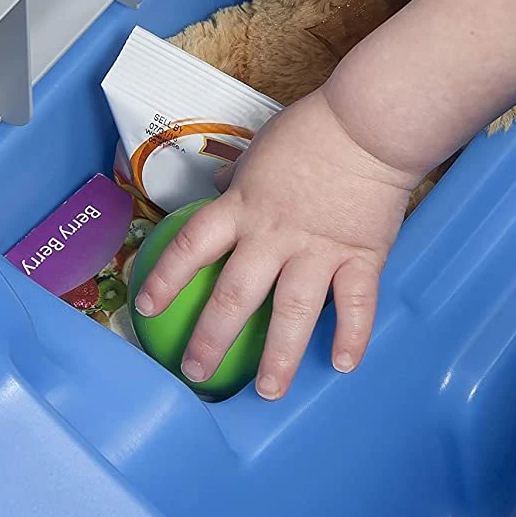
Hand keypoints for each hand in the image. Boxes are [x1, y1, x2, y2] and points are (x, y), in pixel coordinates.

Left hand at [133, 89, 415, 398]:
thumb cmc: (313, 130)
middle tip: (196, 371)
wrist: (369, 125)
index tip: (146, 307)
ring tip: (268, 392)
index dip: (166, 279)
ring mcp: (317, 250)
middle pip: (234, 295)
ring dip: (278, 357)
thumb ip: (241, 180)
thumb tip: (222, 187)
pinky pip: (355, 304)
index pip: (191, 246)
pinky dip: (352, 336)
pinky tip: (343, 364)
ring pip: (292, 312)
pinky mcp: (360, 256)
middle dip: (211, 339)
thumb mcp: (261, 150)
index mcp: (243, 206)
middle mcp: (273, 236)